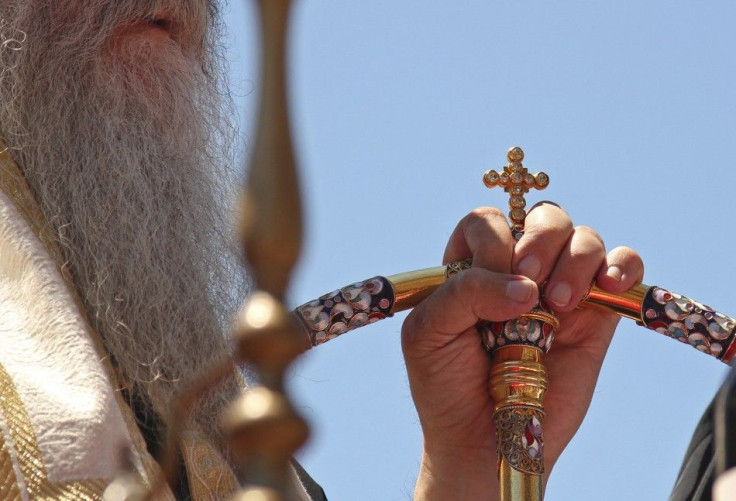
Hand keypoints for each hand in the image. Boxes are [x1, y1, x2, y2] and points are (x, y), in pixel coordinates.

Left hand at [402, 205, 642, 499]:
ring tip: (558, 306)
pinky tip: (608, 286)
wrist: (482, 442)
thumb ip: (465, 292)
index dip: (493, 242)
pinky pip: (622, 269)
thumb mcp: (428, 332)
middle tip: (532, 287)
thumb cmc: (446, 384)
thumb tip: (526, 286)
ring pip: (584, 238)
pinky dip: (623, 266)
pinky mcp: (595, 317)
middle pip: (543, 217)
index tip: (490, 283)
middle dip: (541, 240)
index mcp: (472, 266)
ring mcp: (559, 290)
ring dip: (576, 260)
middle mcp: (518, 271)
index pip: (488, 221)